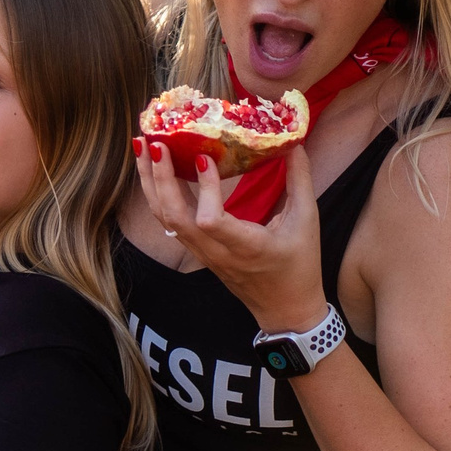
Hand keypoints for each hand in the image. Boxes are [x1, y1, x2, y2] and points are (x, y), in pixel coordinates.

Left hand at [132, 138, 328, 334]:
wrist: (284, 308)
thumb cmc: (300, 265)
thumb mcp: (307, 221)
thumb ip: (300, 180)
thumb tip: (294, 143)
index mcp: (247, 247)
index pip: (212, 220)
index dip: (205, 190)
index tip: (202, 157)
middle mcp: (217, 252)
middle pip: (175, 217)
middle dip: (160, 178)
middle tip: (154, 141)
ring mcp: (202, 253)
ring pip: (166, 219)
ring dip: (151, 183)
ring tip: (143, 146)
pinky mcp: (196, 250)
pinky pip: (169, 222)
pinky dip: (158, 195)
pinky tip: (154, 170)